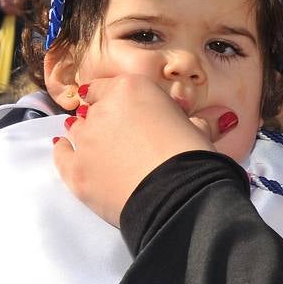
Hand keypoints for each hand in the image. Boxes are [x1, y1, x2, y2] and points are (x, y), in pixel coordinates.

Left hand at [53, 75, 216, 225]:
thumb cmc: (194, 157)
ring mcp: (85, 141)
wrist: (179, 197)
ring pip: (77, 131)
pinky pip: (61, 155)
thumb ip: (191, 121)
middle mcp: (102, 109)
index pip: (109, 87)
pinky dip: (63, 151)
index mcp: (131, 89)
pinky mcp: (76, 172)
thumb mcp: (197, 129)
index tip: (123, 111)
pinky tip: (65, 148)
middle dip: (105, 121)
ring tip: (101, 149)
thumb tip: (221, 118)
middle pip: (93, 110)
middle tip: (122, 139)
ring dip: (87, 136)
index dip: (116, 100)